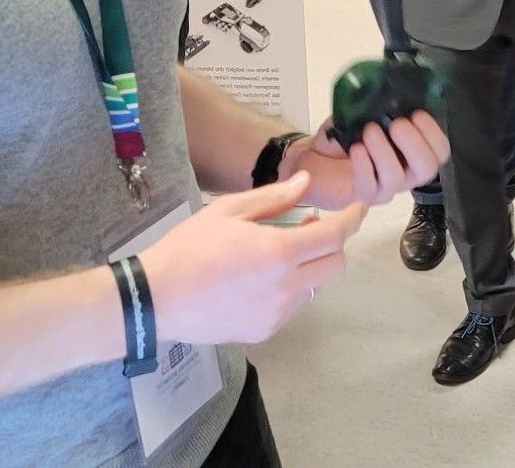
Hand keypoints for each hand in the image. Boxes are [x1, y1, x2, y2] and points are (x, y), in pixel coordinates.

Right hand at [142, 172, 365, 345]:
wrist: (156, 299)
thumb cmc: (189, 247)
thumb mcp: (228, 211)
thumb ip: (274, 198)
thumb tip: (306, 183)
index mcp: (278, 252)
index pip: (334, 235)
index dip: (352, 219)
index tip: (359, 209)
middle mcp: (285, 287)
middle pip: (335, 265)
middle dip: (332, 244)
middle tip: (308, 228)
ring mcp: (276, 314)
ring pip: (314, 288)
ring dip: (309, 268)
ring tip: (275, 254)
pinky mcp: (264, 331)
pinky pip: (292, 307)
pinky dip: (288, 289)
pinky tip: (258, 280)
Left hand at [285, 111, 449, 207]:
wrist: (314, 157)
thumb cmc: (344, 135)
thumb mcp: (362, 113)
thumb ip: (377, 106)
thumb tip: (385, 92)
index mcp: (411, 151)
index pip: (439, 150)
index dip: (433, 132)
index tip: (417, 112)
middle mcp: (404, 171)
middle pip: (427, 168)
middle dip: (415, 144)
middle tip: (398, 124)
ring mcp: (384, 186)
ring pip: (397, 177)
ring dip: (384, 150)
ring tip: (369, 130)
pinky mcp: (362, 195)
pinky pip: (369, 184)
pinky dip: (364, 164)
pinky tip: (355, 148)